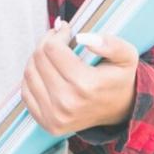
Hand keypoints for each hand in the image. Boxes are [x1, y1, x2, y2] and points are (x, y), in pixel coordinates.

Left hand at [21, 21, 138, 136]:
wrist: (120, 110)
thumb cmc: (119, 79)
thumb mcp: (127, 57)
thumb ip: (111, 44)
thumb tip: (83, 38)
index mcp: (86, 85)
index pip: (52, 49)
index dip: (57, 34)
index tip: (65, 31)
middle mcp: (67, 103)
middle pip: (39, 59)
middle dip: (46, 43)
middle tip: (57, 39)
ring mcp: (55, 116)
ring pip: (29, 73)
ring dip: (37, 58)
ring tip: (52, 54)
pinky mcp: (47, 123)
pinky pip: (26, 91)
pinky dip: (32, 77)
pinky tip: (46, 72)